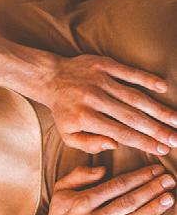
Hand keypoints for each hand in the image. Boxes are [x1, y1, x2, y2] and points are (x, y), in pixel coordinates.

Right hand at [37, 165, 174, 214]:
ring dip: (150, 211)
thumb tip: (104, 170)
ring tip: (169, 199)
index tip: (156, 170)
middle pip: (126, 203)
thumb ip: (80, 175)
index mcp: (82, 201)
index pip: (116, 186)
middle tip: (170, 181)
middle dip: (150, 190)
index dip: (138, 177)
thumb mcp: (61, 189)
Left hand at [47, 54, 176, 154]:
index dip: (143, 142)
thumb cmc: (63, 111)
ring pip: (135, 96)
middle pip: (131, 117)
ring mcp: (100, 80)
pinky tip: (164, 88)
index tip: (162, 149)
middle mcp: (94, 98)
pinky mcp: (103, 64)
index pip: (120, 133)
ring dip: (158, 109)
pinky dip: (147, 79)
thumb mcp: (67, 134)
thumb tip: (115, 145)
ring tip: (176, 120)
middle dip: (157, 129)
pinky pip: (129, 72)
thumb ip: (89, 144)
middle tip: (176, 139)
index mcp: (84, 117)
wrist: (50, 78)